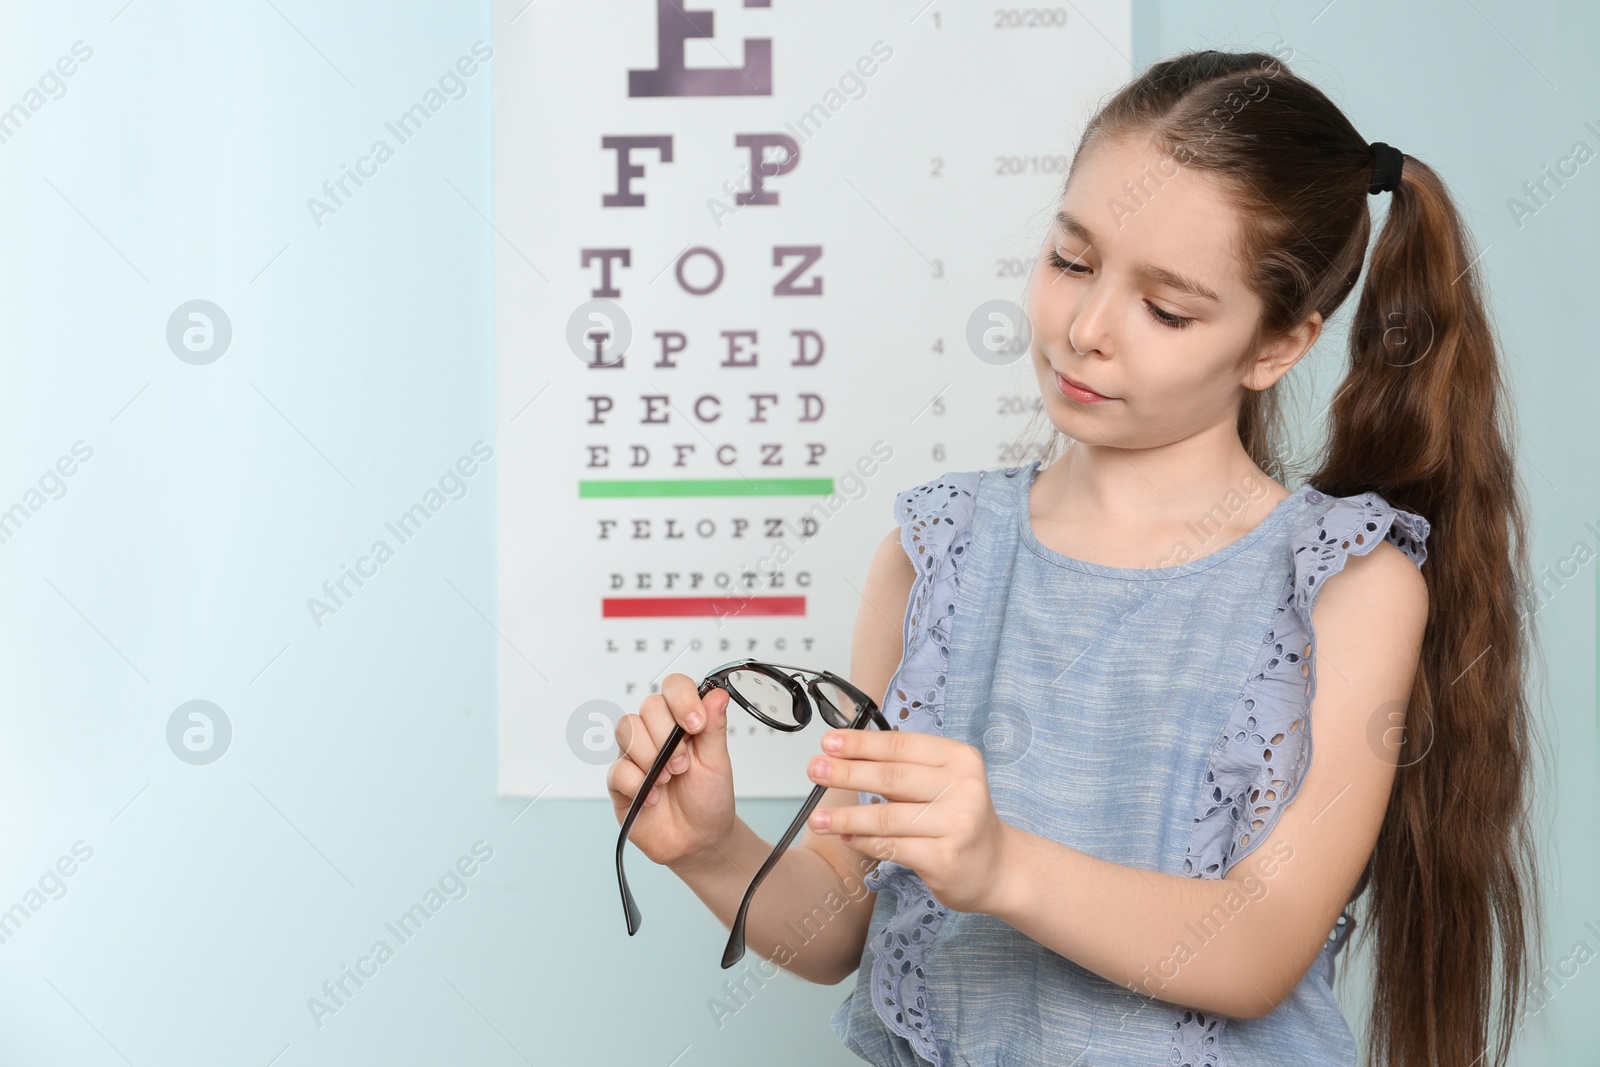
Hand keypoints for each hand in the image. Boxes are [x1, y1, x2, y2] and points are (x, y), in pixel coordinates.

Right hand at [606, 674, 736, 869]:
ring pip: (627, 729)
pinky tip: (654, 798)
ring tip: (669, 780)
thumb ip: (714, 726)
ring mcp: (635, 755)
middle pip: (648, 706)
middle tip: (684, 765)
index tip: (697, 724)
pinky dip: (638, 785)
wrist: (698, 841)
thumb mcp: (718, 762)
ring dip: (652, 757)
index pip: (674, 687)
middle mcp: (655, 733)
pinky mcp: (620, 782)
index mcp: (681, 722)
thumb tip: (717, 693)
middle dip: (669, 737)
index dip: (682, 699)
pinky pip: (618, 769)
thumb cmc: (708, 799)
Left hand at [804, 727, 1011, 914]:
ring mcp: (957, 825)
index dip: (861, 744)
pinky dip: (864, 842)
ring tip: (817, 819)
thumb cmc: (959, 818)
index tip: (829, 742)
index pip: (901, 745)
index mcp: (959, 759)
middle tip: (814, 770)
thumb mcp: (942, 782)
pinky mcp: (946, 859)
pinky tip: (846, 838)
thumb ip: (901, 770)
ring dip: (846, 818)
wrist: (998, 867)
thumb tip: (843, 758)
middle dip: (846, 773)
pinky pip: (892, 847)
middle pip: (891, 778)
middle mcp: (963, 788)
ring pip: (886, 817)